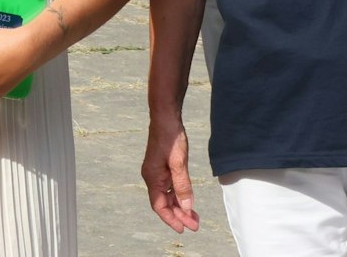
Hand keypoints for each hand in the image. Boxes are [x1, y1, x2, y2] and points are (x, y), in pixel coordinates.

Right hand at [141, 109, 199, 233]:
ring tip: (194, 217)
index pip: (159, 206)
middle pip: (164, 203)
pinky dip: (179, 195)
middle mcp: (152, 177)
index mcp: (152, 177)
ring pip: (167, 196)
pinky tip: (188, 200)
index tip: (183, 229)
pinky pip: (169, 187)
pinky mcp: (162, 167)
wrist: (165, 117)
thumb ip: (182, 186)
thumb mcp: (179, 163)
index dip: (171, 219)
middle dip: (179, 215)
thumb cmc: (170, 137)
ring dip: (180, 206)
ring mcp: (156, 172)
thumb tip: (188, 206)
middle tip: (194, 225)